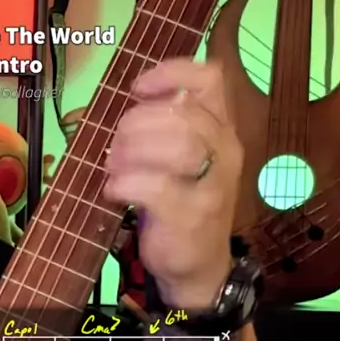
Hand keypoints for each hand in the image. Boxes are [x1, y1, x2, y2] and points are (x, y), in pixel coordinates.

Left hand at [105, 59, 242, 308]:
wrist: (198, 267)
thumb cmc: (184, 206)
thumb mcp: (185, 160)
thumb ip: (170, 125)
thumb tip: (135, 97)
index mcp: (223, 131)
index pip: (209, 79)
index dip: (170, 73)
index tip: (137, 89)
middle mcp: (226, 152)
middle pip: (182, 111)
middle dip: (136, 123)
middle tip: (115, 146)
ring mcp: (212, 184)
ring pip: (174, 144)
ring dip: (131, 151)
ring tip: (113, 167)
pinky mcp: (192, 214)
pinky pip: (154, 186)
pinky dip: (124, 184)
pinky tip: (114, 191)